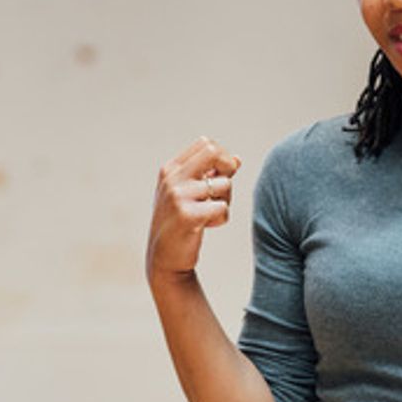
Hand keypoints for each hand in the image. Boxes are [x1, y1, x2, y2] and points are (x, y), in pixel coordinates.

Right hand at [146, 136, 241, 280]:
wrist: (164, 258)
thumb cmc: (179, 223)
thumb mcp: (188, 194)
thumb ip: (209, 175)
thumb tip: (237, 160)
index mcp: (170, 169)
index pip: (206, 144)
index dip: (222, 157)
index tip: (221, 175)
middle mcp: (172, 178)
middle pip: (214, 152)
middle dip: (228, 168)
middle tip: (223, 189)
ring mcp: (177, 196)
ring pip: (224, 184)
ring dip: (226, 200)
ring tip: (211, 213)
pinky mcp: (187, 216)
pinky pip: (223, 208)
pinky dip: (221, 219)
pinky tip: (207, 226)